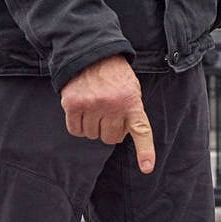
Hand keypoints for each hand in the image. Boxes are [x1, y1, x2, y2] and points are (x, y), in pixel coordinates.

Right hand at [61, 54, 151, 172]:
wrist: (90, 53)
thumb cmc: (114, 75)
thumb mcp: (131, 89)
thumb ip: (130, 112)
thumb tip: (118, 136)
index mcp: (131, 101)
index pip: (141, 131)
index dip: (144, 151)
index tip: (147, 168)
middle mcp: (113, 105)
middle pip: (110, 138)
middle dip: (109, 129)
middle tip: (107, 112)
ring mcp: (92, 105)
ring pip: (92, 135)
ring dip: (92, 125)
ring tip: (94, 106)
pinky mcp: (73, 104)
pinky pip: (75, 130)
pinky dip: (78, 124)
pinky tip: (81, 109)